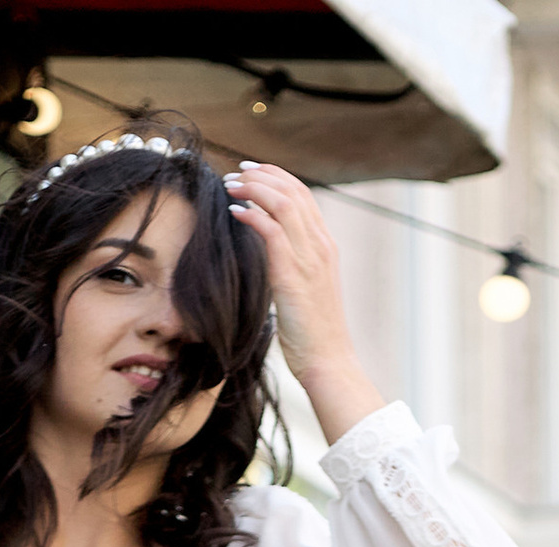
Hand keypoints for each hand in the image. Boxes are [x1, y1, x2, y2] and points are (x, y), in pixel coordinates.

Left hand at [223, 162, 383, 443]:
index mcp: (326, 247)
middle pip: (292, 189)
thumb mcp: (308, 291)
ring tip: (230, 187)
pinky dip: (251, 214)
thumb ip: (295, 266)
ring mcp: (310, 258)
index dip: (275, 176)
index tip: (251, 172)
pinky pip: (271, 229)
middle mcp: (321, 245)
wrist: (329, 362)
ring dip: (252, 188)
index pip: (302, 195)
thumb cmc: (315, 335)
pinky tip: (234, 212)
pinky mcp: (293, 274)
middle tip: (235, 173)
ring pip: (282, 202)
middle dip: (261, 174)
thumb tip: (271, 257)